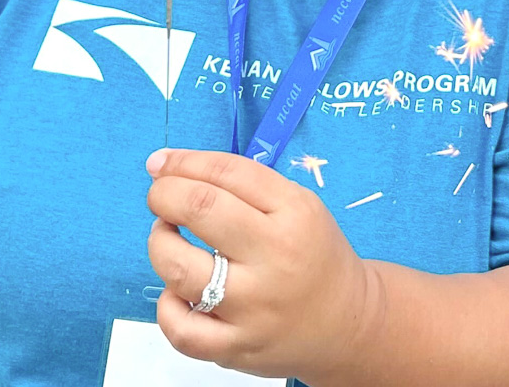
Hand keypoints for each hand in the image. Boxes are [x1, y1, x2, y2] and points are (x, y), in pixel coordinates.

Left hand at [145, 148, 380, 381]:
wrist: (349, 323)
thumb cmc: (313, 256)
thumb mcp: (299, 206)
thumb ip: (243, 186)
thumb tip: (168, 169)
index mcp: (295, 214)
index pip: (227, 172)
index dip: (183, 162)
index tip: (161, 164)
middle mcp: (275, 258)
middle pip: (200, 209)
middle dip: (163, 195)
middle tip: (161, 198)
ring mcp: (255, 308)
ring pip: (178, 269)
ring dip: (160, 244)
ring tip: (168, 239)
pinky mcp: (238, 347)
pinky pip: (180, 328)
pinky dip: (167, 306)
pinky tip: (178, 292)